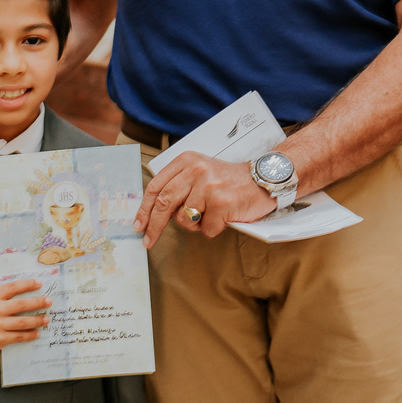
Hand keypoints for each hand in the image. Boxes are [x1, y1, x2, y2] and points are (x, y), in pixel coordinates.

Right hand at [0, 278, 50, 352]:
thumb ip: (3, 295)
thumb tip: (27, 291)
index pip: (13, 287)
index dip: (28, 284)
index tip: (39, 283)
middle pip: (21, 305)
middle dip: (38, 302)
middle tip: (48, 301)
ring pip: (23, 322)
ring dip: (37, 320)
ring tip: (46, 318)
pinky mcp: (0, 338)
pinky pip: (19, 336)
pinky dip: (30, 334)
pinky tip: (37, 332)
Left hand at [135, 151, 276, 249]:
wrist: (263, 179)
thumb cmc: (228, 181)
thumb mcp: (199, 172)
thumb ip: (178, 186)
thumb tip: (155, 214)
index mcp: (186, 161)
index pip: (156, 186)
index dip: (144, 209)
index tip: (139, 225)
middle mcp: (195, 171)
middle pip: (163, 203)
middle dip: (153, 226)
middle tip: (148, 241)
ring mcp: (208, 186)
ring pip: (185, 219)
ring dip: (194, 226)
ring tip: (209, 215)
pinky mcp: (221, 203)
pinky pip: (205, 229)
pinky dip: (212, 228)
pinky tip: (224, 217)